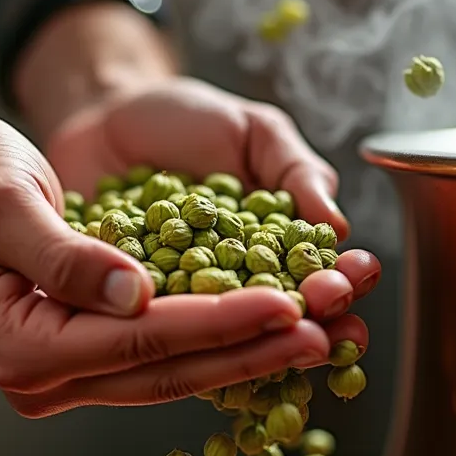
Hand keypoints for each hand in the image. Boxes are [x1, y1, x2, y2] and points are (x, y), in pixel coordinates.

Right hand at [0, 111, 377, 417]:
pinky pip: (154, 353)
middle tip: (326, 336)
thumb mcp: (0, 202)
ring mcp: (60, 367)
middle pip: (165, 368)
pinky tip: (262, 328)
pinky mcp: (78, 346)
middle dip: (250, 352)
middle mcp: (40, 373)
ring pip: (167, 368)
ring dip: (243, 353)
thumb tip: (133, 294)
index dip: (218, 321)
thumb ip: (65, 254)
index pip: (139, 339)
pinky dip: (211, 338)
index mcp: (18, 344)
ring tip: (314, 337)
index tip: (286, 303)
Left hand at [43, 76, 383, 340]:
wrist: (104, 114)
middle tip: (320, 310)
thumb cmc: (187, 121)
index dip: (340, 283)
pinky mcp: (124, 307)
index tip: (351, 278)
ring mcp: (178, 303)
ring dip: (245, 341)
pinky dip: (164, 332)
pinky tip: (181, 333)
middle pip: (277, 320)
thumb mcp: (254, 132)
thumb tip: (336, 226)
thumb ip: (296, 172)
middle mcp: (231, 288)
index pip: (317, 278)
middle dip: (306, 320)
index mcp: (274, 252)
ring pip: (216, 337)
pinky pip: (146, 326)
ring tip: (263, 331)